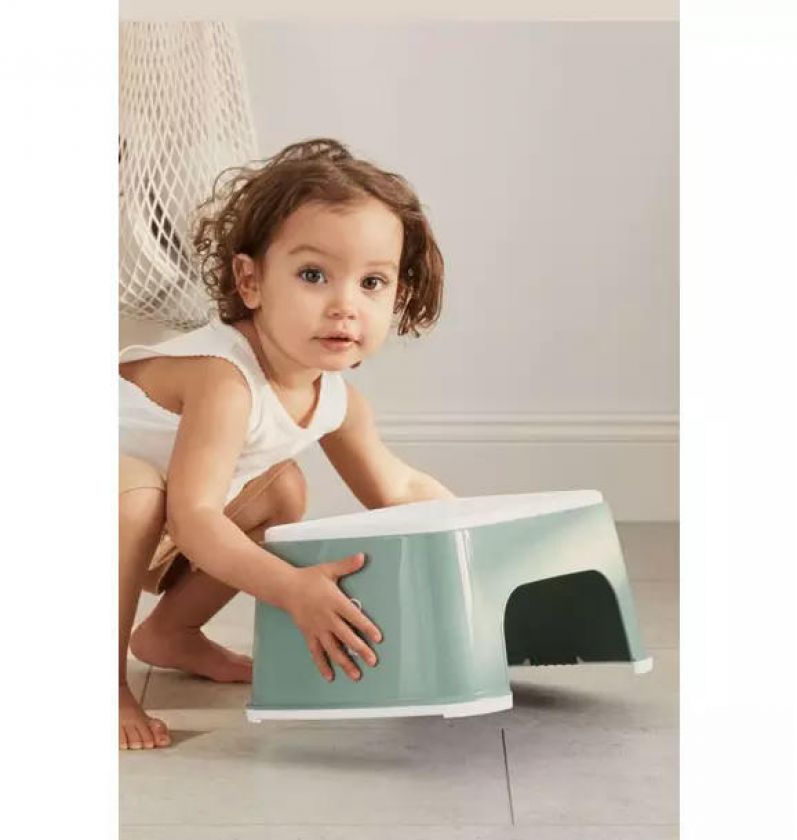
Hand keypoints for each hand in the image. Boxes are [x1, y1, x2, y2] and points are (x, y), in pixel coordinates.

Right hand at [281, 552, 381, 681]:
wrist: (286, 588)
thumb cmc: (309, 578)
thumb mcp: (329, 570)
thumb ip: (347, 565)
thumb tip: (363, 556)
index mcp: (335, 601)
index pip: (354, 617)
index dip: (367, 627)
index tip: (378, 638)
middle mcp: (327, 618)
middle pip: (346, 637)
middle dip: (360, 650)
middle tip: (373, 661)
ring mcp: (317, 628)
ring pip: (333, 649)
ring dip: (345, 663)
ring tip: (356, 675)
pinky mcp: (309, 634)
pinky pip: (316, 653)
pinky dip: (322, 665)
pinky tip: (330, 676)